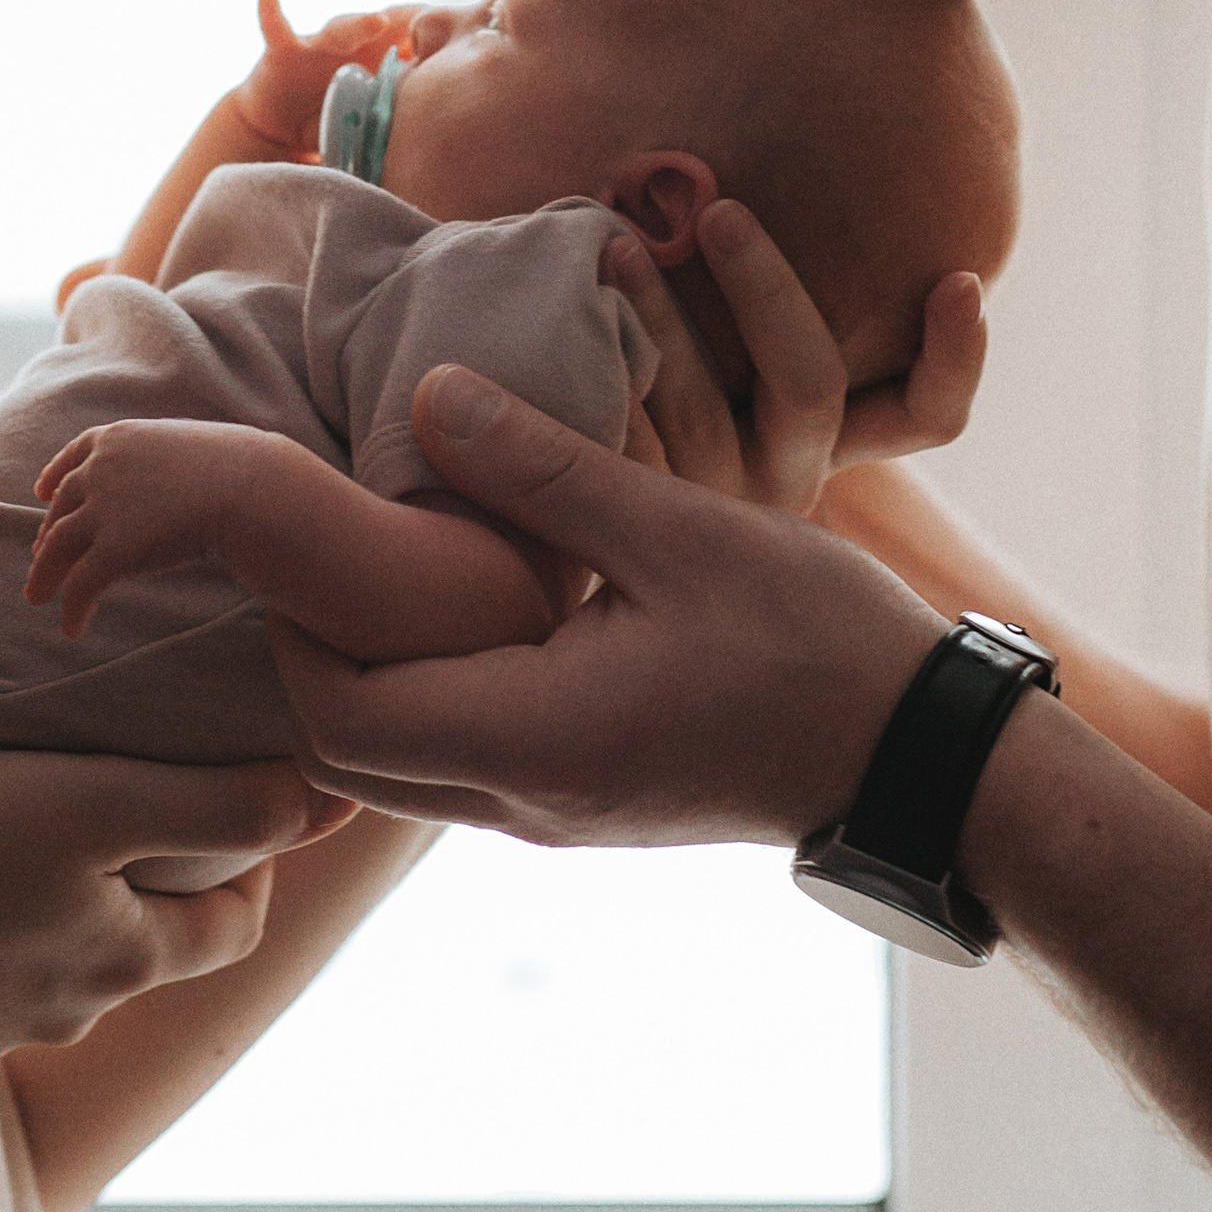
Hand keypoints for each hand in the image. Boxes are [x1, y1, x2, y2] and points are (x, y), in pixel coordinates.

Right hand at [0, 747, 346, 1054]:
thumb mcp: (98, 803)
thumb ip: (219, 806)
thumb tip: (325, 800)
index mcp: (130, 961)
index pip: (236, 928)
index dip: (252, 864)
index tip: (225, 799)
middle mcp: (73, 1012)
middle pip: (149, 943)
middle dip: (155, 878)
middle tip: (127, 795)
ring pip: (64, 957)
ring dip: (67, 902)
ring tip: (32, 822)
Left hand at [28, 416, 256, 634]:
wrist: (251, 487)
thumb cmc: (238, 468)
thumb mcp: (187, 447)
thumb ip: (162, 460)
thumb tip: (169, 481)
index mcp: (118, 439)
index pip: (73, 456)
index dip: (53, 476)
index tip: (42, 493)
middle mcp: (100, 469)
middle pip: (61, 507)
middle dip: (49, 533)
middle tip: (42, 556)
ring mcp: (103, 509)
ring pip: (56, 548)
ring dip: (44, 575)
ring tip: (38, 597)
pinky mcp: (113, 549)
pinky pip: (81, 585)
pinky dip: (73, 609)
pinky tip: (73, 628)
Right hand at [234, 0, 422, 158]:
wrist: (279, 131)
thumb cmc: (332, 122)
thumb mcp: (369, 125)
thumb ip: (396, 124)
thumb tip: (439, 145)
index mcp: (380, 62)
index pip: (411, 42)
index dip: (431, 37)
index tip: (459, 39)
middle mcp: (354, 47)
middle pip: (384, 29)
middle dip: (405, 21)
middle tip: (428, 23)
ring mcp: (319, 46)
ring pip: (341, 29)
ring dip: (359, 24)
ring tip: (377, 20)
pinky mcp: (283, 52)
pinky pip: (275, 29)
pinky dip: (271, 13)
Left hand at [266, 362, 938, 846]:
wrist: (918, 760)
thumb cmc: (814, 644)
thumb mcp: (679, 531)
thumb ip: (544, 468)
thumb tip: (429, 395)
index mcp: (533, 739)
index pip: (339, 714)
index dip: (294, 627)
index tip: (300, 534)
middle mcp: (525, 802)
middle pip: (347, 754)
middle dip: (311, 654)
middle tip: (322, 546)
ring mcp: (555, 816)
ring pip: (401, 766)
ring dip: (373, 675)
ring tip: (386, 564)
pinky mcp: (586, 804)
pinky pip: (462, 764)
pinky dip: (432, 694)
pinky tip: (466, 605)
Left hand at [601, 201, 986, 517]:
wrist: (585, 511)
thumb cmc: (687, 386)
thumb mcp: (756, 359)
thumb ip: (795, 296)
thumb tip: (871, 155)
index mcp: (834, 439)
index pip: (927, 414)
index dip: (954, 355)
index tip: (957, 278)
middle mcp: (784, 475)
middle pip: (808, 382)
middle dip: (764, 287)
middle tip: (719, 209)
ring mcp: (707, 499)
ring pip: (695, 405)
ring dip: (660, 315)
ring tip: (618, 245)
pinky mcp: (627, 510)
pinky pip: (614, 445)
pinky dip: (600, 380)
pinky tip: (571, 327)